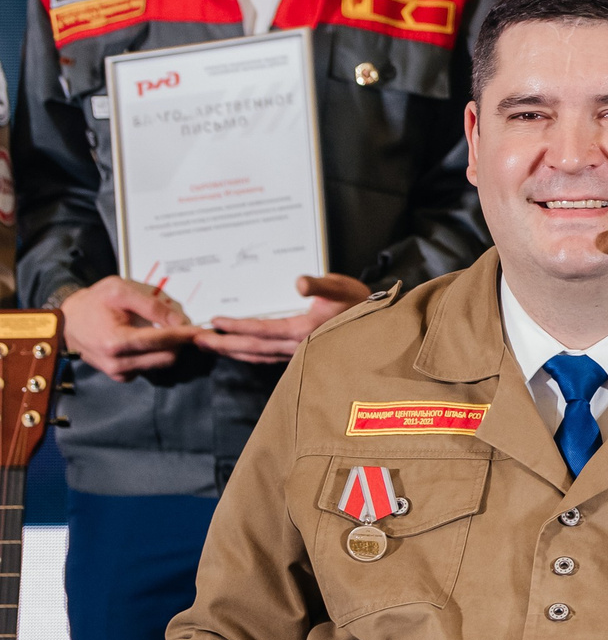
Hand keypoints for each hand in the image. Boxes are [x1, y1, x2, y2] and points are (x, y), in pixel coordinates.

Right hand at [60, 276, 197, 379]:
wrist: (69, 320)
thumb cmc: (95, 302)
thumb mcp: (121, 291)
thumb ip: (151, 306)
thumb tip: (179, 320)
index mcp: (116, 342)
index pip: (162, 341)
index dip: (186, 335)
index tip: (203, 330)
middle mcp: (118, 363)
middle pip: (167, 357)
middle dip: (180, 342)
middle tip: (187, 327)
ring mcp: (119, 372)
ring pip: (160, 364)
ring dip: (170, 349)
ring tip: (168, 331)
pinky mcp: (120, 376)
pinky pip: (149, 367)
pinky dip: (156, 355)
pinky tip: (152, 341)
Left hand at [194, 274, 369, 364]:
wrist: (378, 325)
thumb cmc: (359, 301)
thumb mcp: (340, 286)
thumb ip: (318, 285)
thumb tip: (297, 283)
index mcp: (303, 330)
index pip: (261, 330)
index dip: (236, 326)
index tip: (214, 321)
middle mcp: (297, 347)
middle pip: (252, 348)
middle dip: (224, 344)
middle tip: (197, 340)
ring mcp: (298, 354)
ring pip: (257, 355)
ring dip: (232, 351)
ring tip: (211, 345)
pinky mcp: (301, 355)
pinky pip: (267, 357)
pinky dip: (249, 354)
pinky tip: (240, 351)